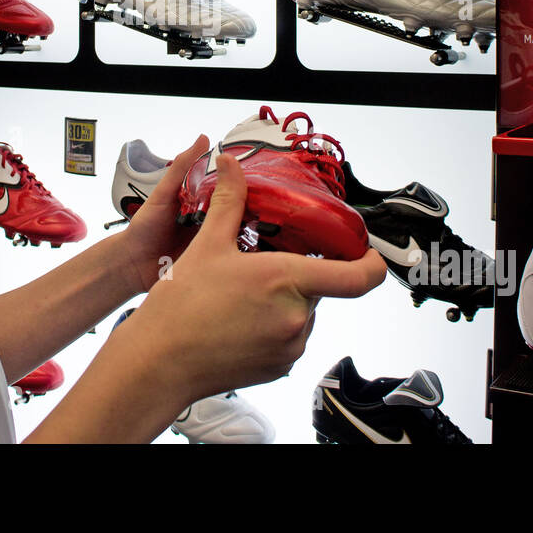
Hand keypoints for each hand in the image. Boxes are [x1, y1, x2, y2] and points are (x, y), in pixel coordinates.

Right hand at [114, 153, 387, 401]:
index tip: (370, 254)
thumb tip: (233, 164)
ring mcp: (290, 347)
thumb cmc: (181, 306)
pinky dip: (274, 325)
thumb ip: (231, 202)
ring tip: (241, 297)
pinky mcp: (280, 368)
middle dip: (297, 275)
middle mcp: (297, 318)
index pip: (358, 277)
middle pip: (319, 288)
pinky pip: (290, 338)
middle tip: (259, 267)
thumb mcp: (208, 244)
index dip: (373, 263)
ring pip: (303, 314)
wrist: (159, 361)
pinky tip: (239, 320)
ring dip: (284, 301)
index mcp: (286, 281)